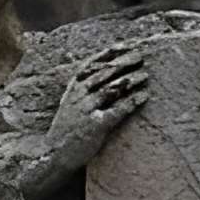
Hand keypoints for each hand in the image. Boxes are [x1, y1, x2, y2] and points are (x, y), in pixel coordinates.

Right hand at [40, 45, 148, 179]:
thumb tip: (105, 72)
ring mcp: (87, 109)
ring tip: (145, 75)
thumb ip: (83, 88)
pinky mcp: (96, 125)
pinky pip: (118, 109)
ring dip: (131, 79)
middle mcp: (79, 94)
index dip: (110, 53)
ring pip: (112, 88)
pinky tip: (144, 96)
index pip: (92, 63)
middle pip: (105, 72)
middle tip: (141, 56)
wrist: (54, 153)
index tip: (126, 45)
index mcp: (73, 87)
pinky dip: (132, 101)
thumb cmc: (67, 127)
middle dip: (124, 62)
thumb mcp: (70, 102)